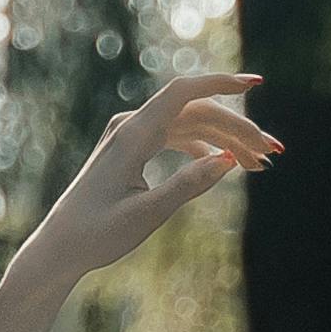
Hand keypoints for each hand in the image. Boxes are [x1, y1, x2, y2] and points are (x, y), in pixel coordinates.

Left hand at [46, 74, 273, 271]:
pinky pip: (175, 136)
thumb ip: (187, 186)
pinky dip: (203, 147)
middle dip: (237, 130)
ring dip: (224, 141)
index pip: (184, 93)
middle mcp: (130, 127)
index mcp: (132, 135)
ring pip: (190, 126)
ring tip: (258, 165)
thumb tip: (227, 161)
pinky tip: (224, 162)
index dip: (222, 83)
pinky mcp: (131, 150)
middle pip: (196, 113)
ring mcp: (130, 136)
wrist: (59, 248)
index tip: (257, 85)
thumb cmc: (96, 235)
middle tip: (272, 156)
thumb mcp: (147, 215)